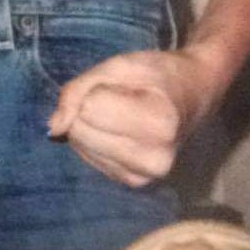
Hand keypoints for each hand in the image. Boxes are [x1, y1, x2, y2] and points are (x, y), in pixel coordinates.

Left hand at [45, 47, 218, 187]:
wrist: (195, 95)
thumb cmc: (158, 75)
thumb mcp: (120, 65)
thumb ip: (80, 89)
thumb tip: (54, 127)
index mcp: (160, 124)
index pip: (89, 107)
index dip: (96, 88)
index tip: (123, 84)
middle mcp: (155, 159)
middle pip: (80, 130)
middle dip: (88, 108)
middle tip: (121, 97)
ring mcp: (145, 177)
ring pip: (81, 146)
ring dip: (90, 125)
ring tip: (122, 113)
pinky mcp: (134, 184)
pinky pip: (90, 159)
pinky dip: (97, 140)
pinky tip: (120, 131)